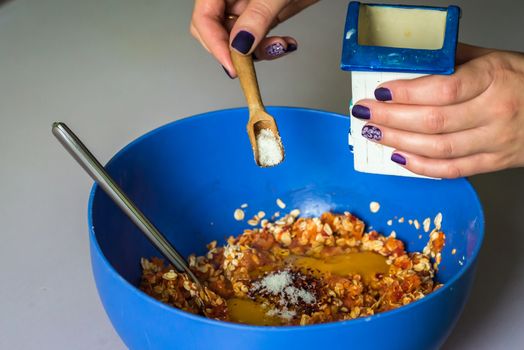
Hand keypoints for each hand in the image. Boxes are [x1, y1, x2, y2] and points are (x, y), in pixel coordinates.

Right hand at [190, 0, 317, 76]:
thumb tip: (240, 46)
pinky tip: (285, 44)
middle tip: (252, 63)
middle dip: (235, 51)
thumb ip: (257, 16)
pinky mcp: (263, 16)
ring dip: (258, 52)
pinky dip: (270, 48)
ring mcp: (247, 7)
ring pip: (238, 41)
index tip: (232, 65)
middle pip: (215, 32)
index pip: (204, 17)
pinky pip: (257, 40)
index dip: (215, 44)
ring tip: (280, 46)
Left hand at [352, 44, 523, 177]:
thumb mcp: (493, 58)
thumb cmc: (523, 80)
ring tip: (375, 134)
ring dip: (399, 142)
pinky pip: (451, 170)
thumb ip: (453, 60)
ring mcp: (494, 141)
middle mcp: (494, 112)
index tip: (381, 91)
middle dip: (391, 118)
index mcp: (493, 78)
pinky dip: (420, 167)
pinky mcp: (492, 162)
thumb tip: (411, 60)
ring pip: (438, 149)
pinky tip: (398, 157)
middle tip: (366, 113)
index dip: (407, 92)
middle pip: (433, 121)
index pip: (443, 89)